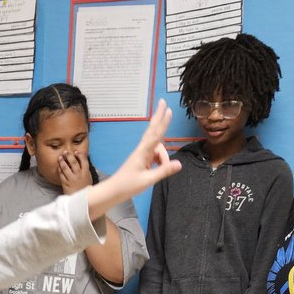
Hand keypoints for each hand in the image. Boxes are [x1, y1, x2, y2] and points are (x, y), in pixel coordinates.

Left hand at [58, 150, 92, 193]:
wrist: (81, 200)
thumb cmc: (84, 189)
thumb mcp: (88, 179)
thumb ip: (86, 170)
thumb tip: (83, 162)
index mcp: (86, 173)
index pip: (84, 161)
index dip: (80, 155)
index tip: (76, 152)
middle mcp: (79, 175)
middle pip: (74, 162)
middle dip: (69, 156)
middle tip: (65, 152)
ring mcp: (72, 179)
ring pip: (66, 168)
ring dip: (62, 161)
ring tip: (60, 158)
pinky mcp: (65, 184)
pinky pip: (61, 175)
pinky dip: (59, 170)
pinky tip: (58, 167)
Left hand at [86, 101, 180, 218]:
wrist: (114, 191)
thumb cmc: (128, 186)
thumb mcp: (148, 180)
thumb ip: (164, 171)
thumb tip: (179, 164)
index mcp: (143, 153)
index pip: (156, 135)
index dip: (163, 123)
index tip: (168, 110)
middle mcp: (142, 150)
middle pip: (153, 130)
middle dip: (159, 117)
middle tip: (163, 102)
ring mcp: (142, 154)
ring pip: (158, 149)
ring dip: (163, 158)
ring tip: (159, 172)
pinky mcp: (142, 159)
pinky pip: (155, 155)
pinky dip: (160, 161)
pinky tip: (157, 170)